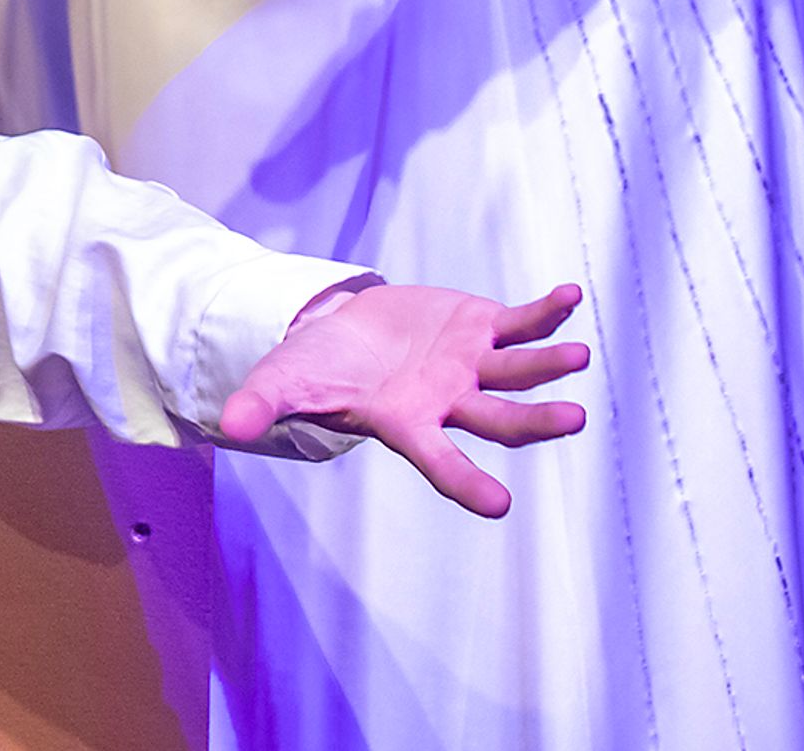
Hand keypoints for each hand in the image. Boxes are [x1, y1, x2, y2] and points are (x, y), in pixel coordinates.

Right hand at [220, 282, 588, 517]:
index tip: (499, 505)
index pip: (440, 460)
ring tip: (577, 356)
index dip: (467, 482)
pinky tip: (569, 299)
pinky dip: (546, 314)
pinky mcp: (481, 327)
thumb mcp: (284, 383)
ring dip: (549, 364)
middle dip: (536, 422)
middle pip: (500, 419)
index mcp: (407, 423)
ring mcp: (472, 365)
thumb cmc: (316, 367)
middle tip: (573, 418)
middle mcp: (450, 401)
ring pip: (519, 372)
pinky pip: (522, 323)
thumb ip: (264, 405)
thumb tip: (227, 428)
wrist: (343, 330)